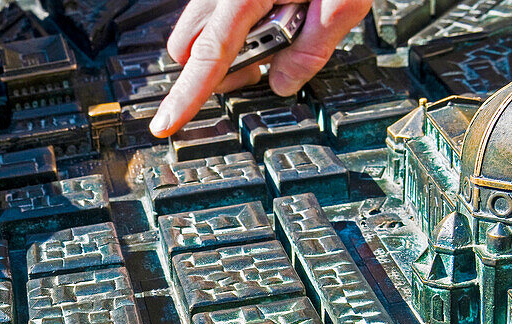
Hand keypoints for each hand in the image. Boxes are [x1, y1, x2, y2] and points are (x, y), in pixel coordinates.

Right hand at [149, 0, 371, 136]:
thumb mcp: (345, 1)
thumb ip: (312, 49)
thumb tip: (283, 83)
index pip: (208, 57)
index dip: (186, 96)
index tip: (165, 123)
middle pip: (191, 46)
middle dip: (217, 69)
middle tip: (263, 64)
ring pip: (201, 28)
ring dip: (228, 46)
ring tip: (277, 32)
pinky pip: (216, 10)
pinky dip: (236, 25)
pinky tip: (274, 13)